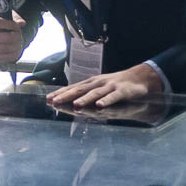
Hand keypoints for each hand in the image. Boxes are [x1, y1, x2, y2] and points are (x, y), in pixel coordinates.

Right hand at [0, 14, 25, 63]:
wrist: (5, 42)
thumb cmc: (8, 30)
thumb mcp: (11, 22)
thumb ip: (17, 21)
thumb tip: (22, 23)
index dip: (9, 24)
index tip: (17, 26)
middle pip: (0, 37)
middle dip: (13, 37)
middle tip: (19, 36)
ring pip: (5, 48)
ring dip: (16, 45)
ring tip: (20, 42)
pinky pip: (7, 57)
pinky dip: (15, 53)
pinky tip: (17, 49)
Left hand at [47, 63, 163, 107]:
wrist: (138, 79)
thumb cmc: (114, 86)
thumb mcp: (97, 88)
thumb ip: (83, 94)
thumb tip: (65, 99)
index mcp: (90, 84)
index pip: (72, 89)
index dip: (60, 94)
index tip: (48, 99)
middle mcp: (97, 83)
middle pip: (80, 90)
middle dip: (66, 96)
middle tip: (54, 102)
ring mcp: (109, 86)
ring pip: (95, 94)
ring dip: (85, 99)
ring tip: (75, 105)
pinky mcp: (122, 91)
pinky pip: (113, 97)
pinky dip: (106, 101)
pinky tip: (99, 106)